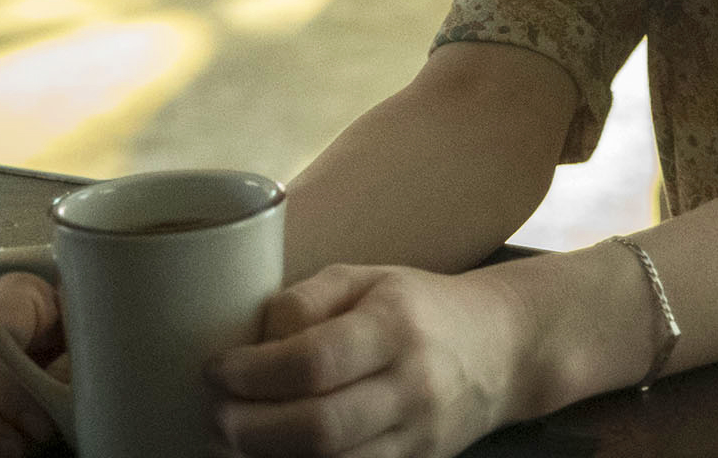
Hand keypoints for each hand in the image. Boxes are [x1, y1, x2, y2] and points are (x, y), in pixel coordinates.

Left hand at [207, 264, 532, 457]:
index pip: (314, 362)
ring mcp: (417, 438)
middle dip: (249, 429)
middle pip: (319, 429)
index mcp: (394, 328)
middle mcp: (411, 388)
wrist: (503, 349)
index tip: (215, 369)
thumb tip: (251, 340)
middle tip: (214, 414)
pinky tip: (273, 456)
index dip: (253, 373)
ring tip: (232, 440)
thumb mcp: (365, 278)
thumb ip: (303, 300)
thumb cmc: (420, 307)